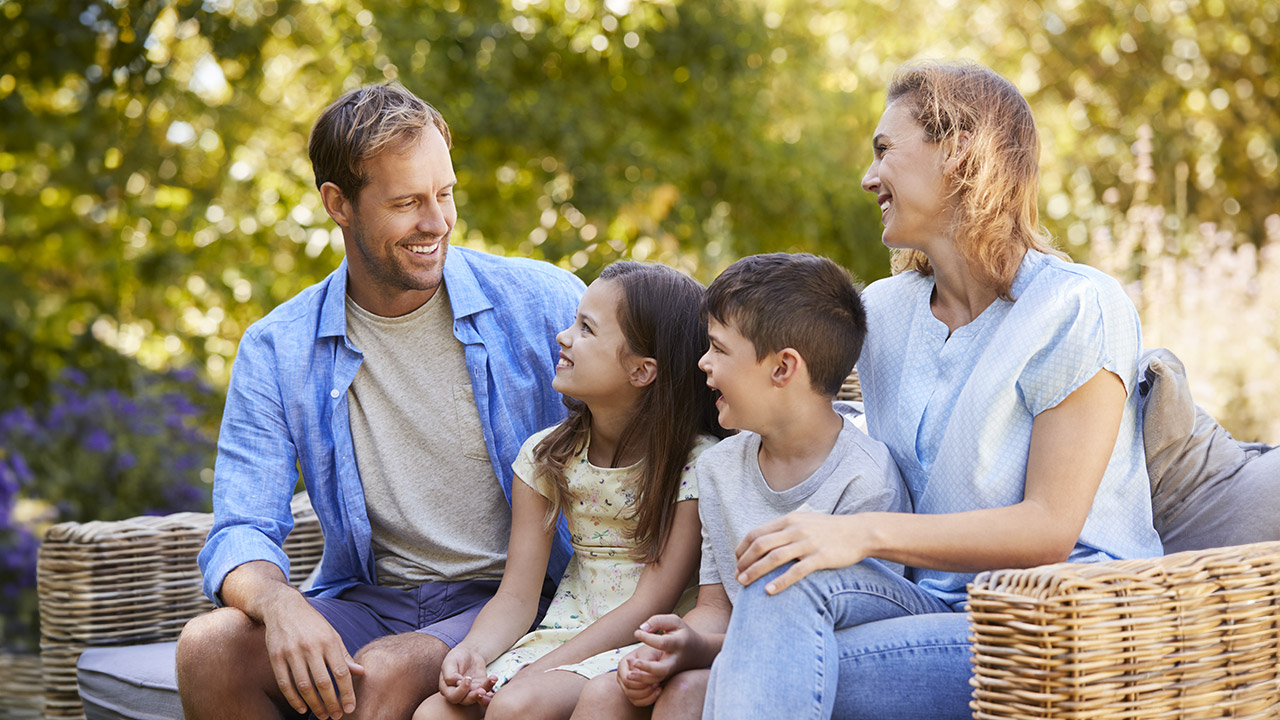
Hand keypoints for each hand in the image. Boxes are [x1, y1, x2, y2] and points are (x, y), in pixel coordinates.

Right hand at [261, 590, 364, 718]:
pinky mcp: (276, 657)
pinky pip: (285, 683)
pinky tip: (302, 708)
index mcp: (329, 641)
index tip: (350, 708)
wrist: (283, 607)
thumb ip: (344, 655)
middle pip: (323, 682)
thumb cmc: (312, 624)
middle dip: (331, 703)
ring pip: (304, 686)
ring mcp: (292, 652)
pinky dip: (293, 699)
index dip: (347, 693)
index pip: (341, 672)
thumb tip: (360, 672)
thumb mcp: (332, 634)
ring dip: (314, 704)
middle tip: (336, 716)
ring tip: (322, 715)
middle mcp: (311, 647)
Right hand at [438, 645, 496, 705]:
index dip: (461, 691)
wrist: (468, 653)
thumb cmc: (456, 657)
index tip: (467, 678)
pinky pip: (486, 689)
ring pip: (477, 697)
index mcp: (447, 688)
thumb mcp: (450, 661)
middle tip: (482, 690)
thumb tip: (456, 682)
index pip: (453, 696)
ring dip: (485, 691)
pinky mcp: (481, 687)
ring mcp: (470, 691)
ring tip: (491, 681)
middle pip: (465, 700)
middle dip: (474, 696)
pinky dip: (491, 685)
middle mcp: (458, 693)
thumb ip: (450, 673)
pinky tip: (494, 678)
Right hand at [616, 649, 664, 706]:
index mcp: (623, 664)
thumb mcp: (649, 654)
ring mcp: (627, 685)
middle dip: (644, 689)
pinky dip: (648, 700)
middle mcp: (623, 675)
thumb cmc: (655, 650)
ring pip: (633, 698)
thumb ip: (642, 663)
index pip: (626, 679)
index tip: (654, 679)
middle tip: (657, 683)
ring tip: (659, 686)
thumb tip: (637, 674)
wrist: (660, 653)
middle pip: (628, 690)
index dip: (640, 682)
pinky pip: (638, 702)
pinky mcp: (634, 692)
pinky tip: (659, 691)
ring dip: (647, 695)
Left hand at [735, 512, 866, 594]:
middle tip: (736, 576)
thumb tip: (764, 542)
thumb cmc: (829, 530)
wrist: (859, 532)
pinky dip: (780, 581)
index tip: (737, 562)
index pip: (756, 533)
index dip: (742, 548)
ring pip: (774, 557)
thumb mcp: (804, 522)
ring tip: (743, 583)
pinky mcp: (820, 557)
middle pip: (760, 545)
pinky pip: (796, 571)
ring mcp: (808, 543)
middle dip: (744, 562)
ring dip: (755, 571)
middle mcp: (795, 529)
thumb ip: (785, 529)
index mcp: (789, 520)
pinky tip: (768, 591)